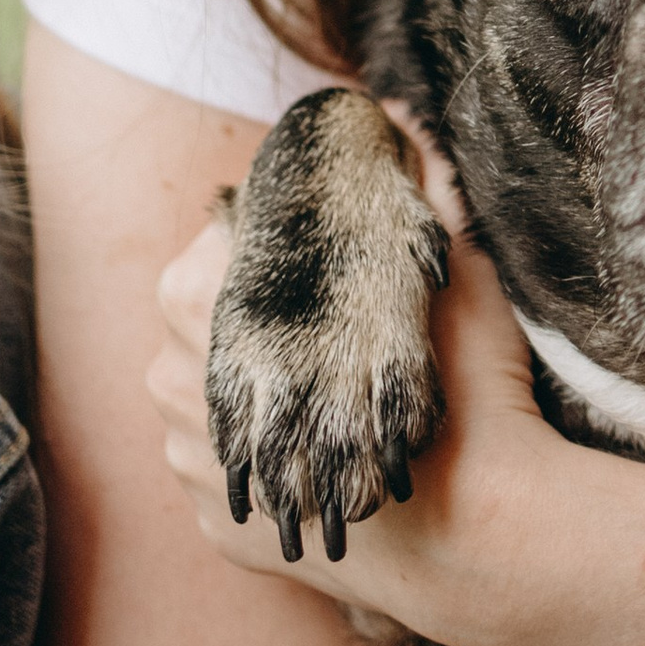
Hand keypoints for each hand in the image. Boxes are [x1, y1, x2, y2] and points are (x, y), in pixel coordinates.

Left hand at [148, 143, 569, 639]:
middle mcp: (169, 376)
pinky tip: (325, 452)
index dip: (280, 241)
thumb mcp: (445, 260)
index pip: (221, 234)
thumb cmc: (463, 384)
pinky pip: (231, 471)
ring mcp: (189, 457)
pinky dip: (270, 460)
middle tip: (337, 323)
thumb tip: (395, 112)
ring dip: (259, 390)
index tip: (328, 254)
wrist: (475, 533)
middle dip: (263, 318)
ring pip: (213, 400)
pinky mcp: (216, 522)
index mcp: (201, 295)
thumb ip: (414, 180)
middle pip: (203, 321)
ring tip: (331, 393)